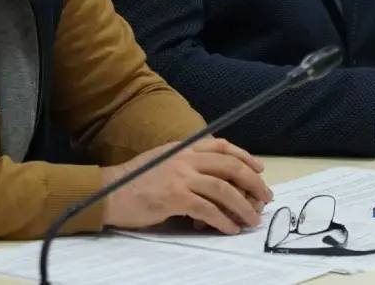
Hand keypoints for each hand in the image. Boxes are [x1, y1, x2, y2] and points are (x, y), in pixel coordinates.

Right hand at [101, 137, 272, 234]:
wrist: (109, 192)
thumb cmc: (135, 181)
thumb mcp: (163, 161)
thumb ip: (186, 163)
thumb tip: (214, 179)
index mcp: (183, 148)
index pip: (221, 145)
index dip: (244, 156)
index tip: (259, 169)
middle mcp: (185, 159)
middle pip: (229, 166)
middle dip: (252, 182)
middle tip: (266, 197)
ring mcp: (180, 177)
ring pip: (223, 189)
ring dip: (242, 206)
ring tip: (252, 219)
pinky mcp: (174, 197)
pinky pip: (207, 209)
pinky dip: (223, 220)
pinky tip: (230, 229)